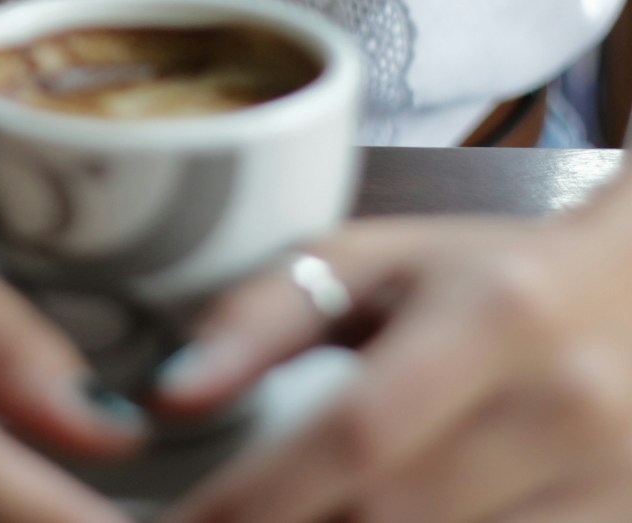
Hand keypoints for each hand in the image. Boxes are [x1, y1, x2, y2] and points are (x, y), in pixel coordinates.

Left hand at [154, 213, 631, 522]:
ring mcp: (611, 485)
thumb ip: (264, 314)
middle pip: (395, 518)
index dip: (257, 495)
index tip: (182, 520)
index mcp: (496, 317)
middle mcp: (567, 409)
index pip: (358, 433)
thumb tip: (169, 395)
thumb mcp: (375, 260)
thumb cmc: (488, 274)